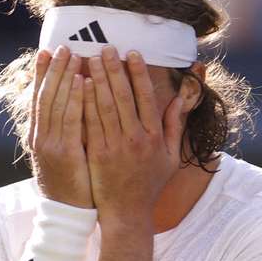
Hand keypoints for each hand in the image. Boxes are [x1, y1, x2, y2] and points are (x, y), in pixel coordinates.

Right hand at [30, 45, 91, 207]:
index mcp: (37, 136)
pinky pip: (71, 119)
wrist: (67, 213)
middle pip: (45, 95)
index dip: (41, 74)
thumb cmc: (69, 182)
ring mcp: (50, 145)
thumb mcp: (59, 153)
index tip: (46, 52)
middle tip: (62, 46)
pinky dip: (75, 98)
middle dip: (53, 69)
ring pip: (56, 103)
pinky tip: (83, 81)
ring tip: (73, 55)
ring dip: (64, 76)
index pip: (38, 98)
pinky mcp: (65, 153)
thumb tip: (70, 103)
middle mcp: (40, 137)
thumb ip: (62, 129)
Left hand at [82, 47, 183, 222]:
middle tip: (105, 47)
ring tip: (90, 58)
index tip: (131, 53)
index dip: (138, 73)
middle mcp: (136, 139)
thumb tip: (181, 97)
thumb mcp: (170, 156)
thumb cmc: (149, 183)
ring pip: (105, 106)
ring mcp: (116, 147)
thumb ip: (175, 125)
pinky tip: (80, 84)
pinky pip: (90, 122)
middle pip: (123, 96)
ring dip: (98, 79)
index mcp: (154, 136)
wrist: (128, 213)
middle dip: (114, 69)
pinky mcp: (98, 154)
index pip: (146, 97)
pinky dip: (85, 101)